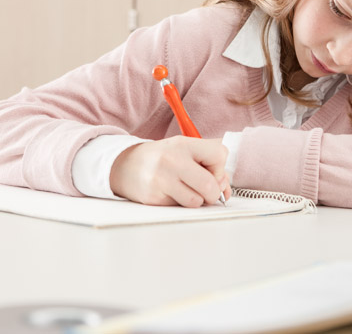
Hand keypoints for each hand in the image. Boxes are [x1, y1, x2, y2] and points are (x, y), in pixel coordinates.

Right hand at [109, 136, 231, 206]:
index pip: (219, 155)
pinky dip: (180, 204)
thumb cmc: (163, 158)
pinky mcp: (154, 198)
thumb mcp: (185, 152)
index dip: (220, 168)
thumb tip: (225, 191)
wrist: (126, 165)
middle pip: (210, 184)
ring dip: (197, 200)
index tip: (211, 170)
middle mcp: (172, 160)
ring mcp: (161, 180)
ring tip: (186, 191)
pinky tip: (171, 193)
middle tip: (206, 190)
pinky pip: (180, 208)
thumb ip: (210, 167)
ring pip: (197, 201)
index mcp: (183, 144)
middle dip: (214, 192)